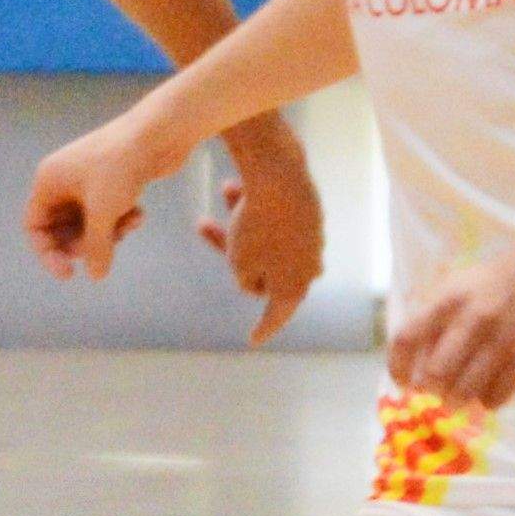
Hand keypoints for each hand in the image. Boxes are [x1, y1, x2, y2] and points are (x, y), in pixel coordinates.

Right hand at [24, 119, 160, 278]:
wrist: (159, 132)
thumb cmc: (121, 166)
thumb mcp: (104, 213)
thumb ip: (95, 248)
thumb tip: (96, 275)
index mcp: (49, 181)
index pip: (34, 227)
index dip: (47, 253)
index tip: (69, 274)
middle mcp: (63, 179)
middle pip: (62, 229)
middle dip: (83, 243)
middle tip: (104, 250)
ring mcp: (88, 180)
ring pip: (88, 224)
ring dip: (107, 233)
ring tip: (127, 226)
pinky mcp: (111, 182)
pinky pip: (107, 213)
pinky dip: (121, 219)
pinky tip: (139, 214)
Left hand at [201, 119, 324, 345]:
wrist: (281, 175)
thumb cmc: (257, 227)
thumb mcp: (241, 264)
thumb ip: (247, 280)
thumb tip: (258, 280)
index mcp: (295, 287)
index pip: (277, 316)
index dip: (264, 329)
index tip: (253, 340)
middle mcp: (309, 266)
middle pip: (265, 270)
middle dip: (231, 248)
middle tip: (202, 226)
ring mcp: (312, 240)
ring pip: (266, 239)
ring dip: (239, 220)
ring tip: (223, 191)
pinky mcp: (310, 214)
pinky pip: (276, 219)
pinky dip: (254, 208)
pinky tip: (234, 187)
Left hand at [385, 240, 514, 410]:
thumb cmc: (486, 285)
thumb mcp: (451, 288)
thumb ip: (427, 319)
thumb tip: (408, 367)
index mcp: (447, 300)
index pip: (406, 339)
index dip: (397, 367)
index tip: (402, 381)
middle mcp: (473, 320)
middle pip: (435, 374)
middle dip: (428, 391)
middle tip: (431, 393)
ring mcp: (500, 341)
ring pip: (464, 392)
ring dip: (455, 400)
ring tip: (456, 396)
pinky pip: (494, 397)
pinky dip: (484, 401)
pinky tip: (484, 391)